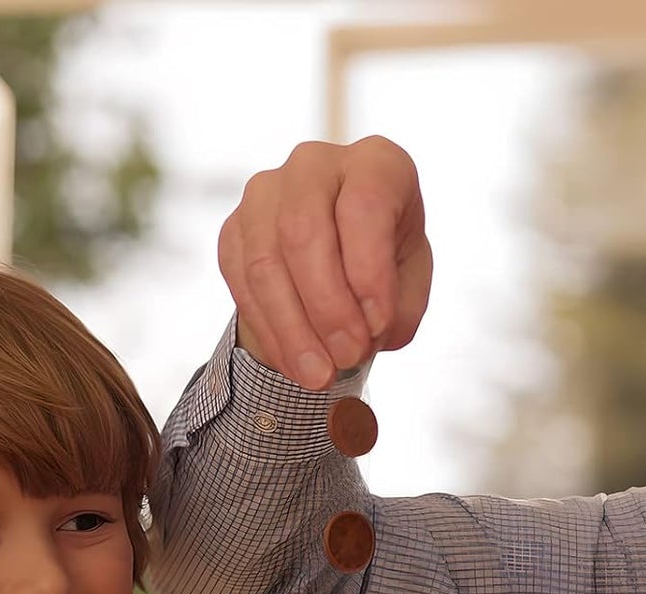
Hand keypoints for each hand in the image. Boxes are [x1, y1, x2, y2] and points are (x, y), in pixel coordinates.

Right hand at [217, 136, 431, 388]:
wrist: (343, 269)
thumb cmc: (386, 271)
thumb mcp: (410, 288)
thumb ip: (396, 307)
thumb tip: (363, 328)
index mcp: (376, 164)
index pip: (364, 206)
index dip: (369, 272)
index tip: (378, 326)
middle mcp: (316, 164)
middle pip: (304, 231)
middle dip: (327, 307)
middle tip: (348, 357)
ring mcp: (266, 192)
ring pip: (265, 261)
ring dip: (293, 328)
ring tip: (319, 376)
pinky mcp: (235, 228)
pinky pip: (240, 281)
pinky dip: (269, 330)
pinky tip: (294, 364)